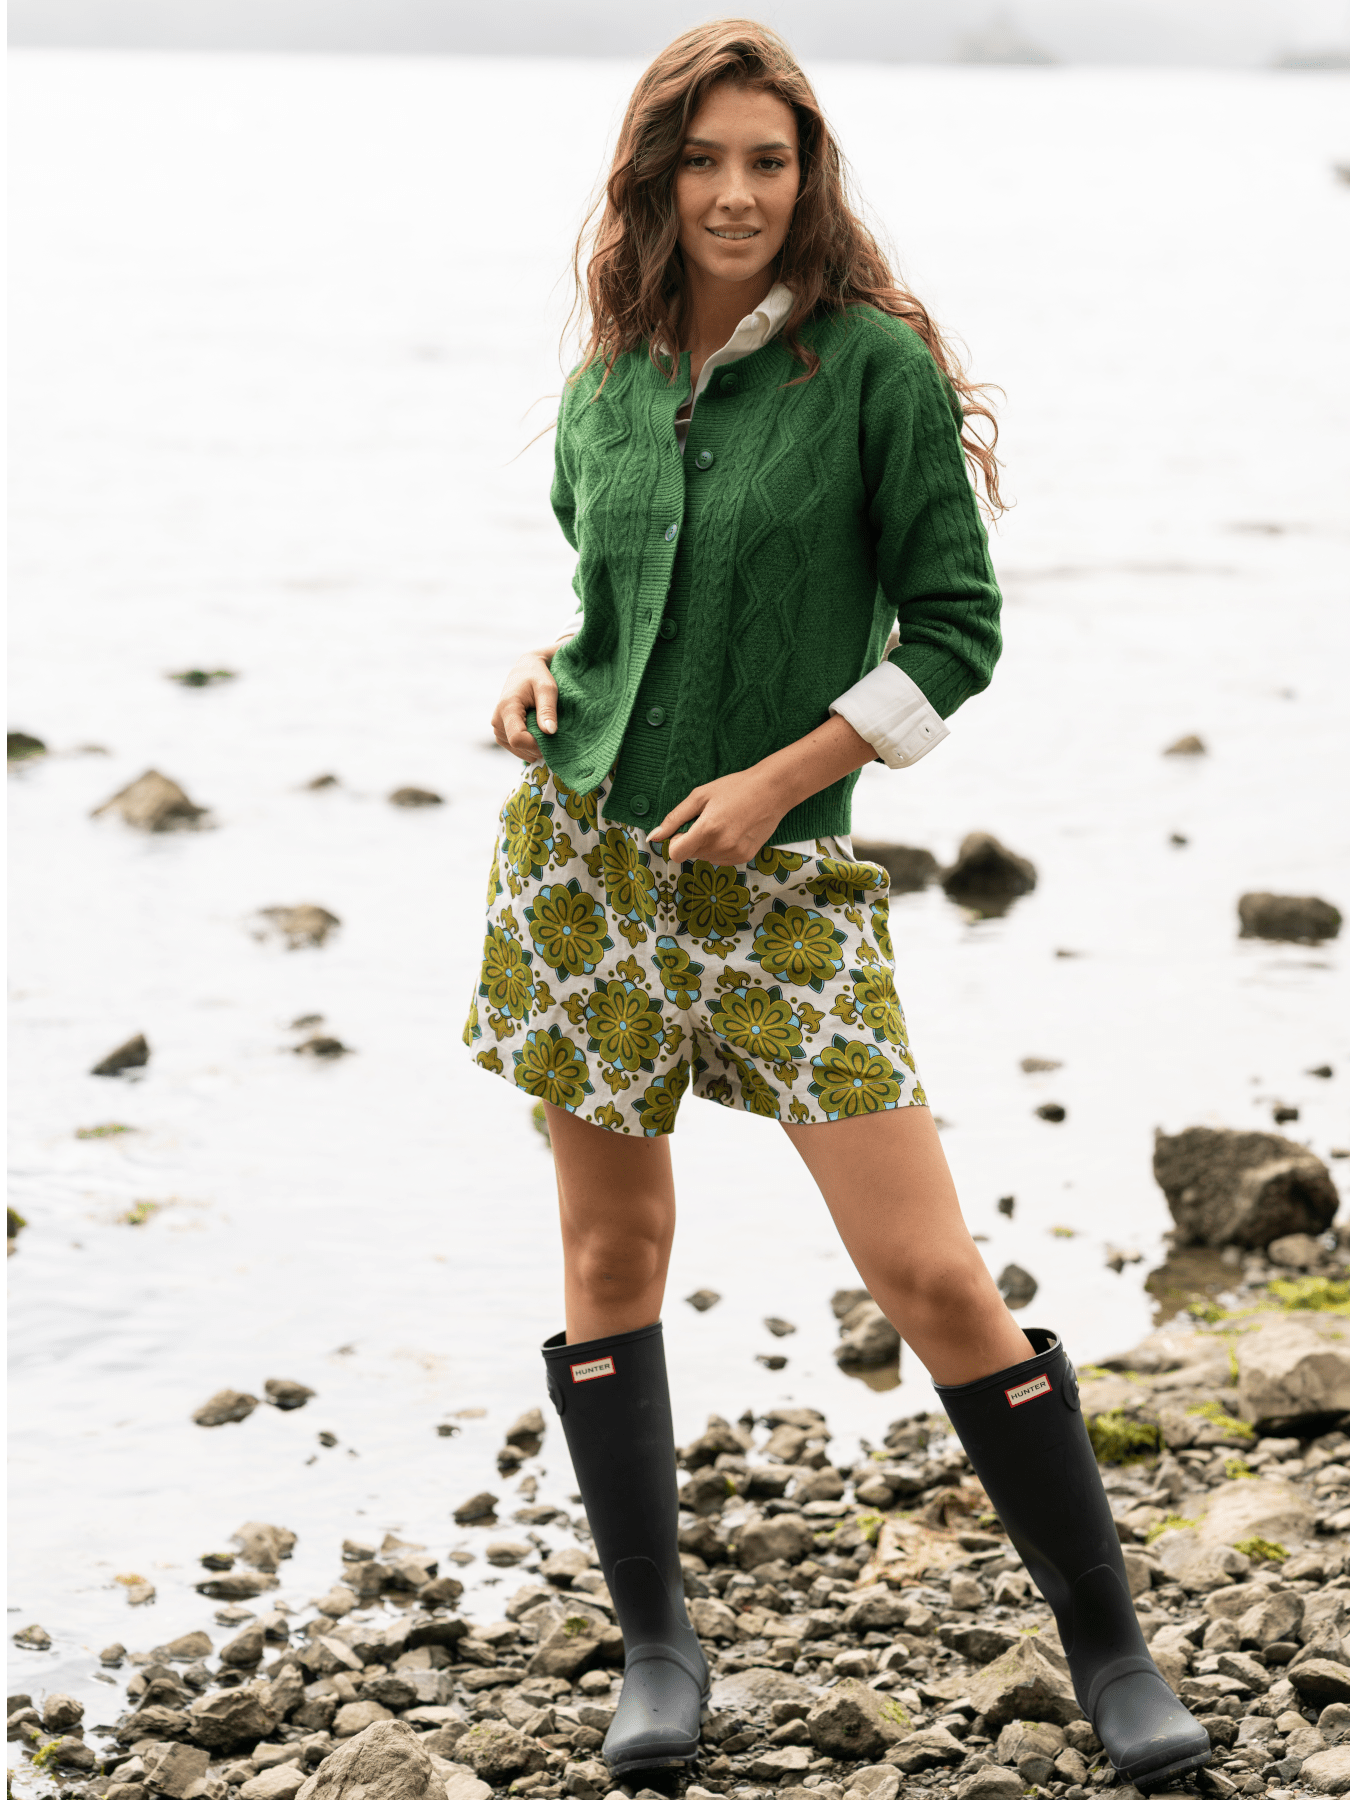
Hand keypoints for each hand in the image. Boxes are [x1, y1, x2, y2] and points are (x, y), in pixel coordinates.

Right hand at [491, 645, 561, 760]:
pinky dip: (528, 746)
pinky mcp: (500, 732)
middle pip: (518, 746)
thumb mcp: (547, 689)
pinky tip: (537, 734)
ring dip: (533, 746)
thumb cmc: (538, 677)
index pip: (518, 738)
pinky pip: (515, 748)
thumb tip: (550, 731)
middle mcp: (497, 720)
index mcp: (507, 708)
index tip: (552, 738)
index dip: (536, 745)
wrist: (525, 670)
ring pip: (517, 749)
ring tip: (544, 729)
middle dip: (537, 745)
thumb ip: (547, 710)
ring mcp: (497, 728)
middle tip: (552, 732)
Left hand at [646, 714, 876, 865]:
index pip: (676, 854)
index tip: (684, 829)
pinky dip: (721, 849)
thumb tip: (653, 837)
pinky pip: (721, 860)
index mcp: (707, 830)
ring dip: (707, 845)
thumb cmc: (735, 788)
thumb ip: (674, 819)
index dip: (675, 842)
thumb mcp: (700, 796)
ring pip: (706, 858)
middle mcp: (721, 846)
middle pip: (691, 855)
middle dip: (693, 840)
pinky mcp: (745, 857)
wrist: (772, 790)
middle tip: (710, 819)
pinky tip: (733, 831)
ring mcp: (735, 854)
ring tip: (724, 823)